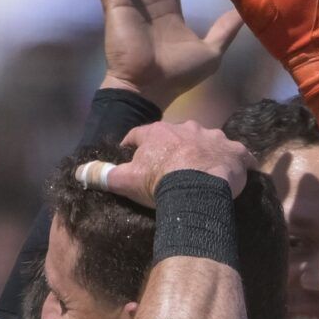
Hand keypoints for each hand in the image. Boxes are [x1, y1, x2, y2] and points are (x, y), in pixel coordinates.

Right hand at [87, 119, 253, 202]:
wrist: (198, 191)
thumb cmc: (160, 185)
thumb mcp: (126, 181)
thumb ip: (103, 174)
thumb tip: (78, 172)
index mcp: (158, 132)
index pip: (140, 135)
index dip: (137, 147)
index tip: (136, 159)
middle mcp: (186, 127)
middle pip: (177, 135)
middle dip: (175, 148)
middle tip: (175, 170)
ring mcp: (213, 137)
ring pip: (208, 140)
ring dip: (206, 152)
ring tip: (205, 171)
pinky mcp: (236, 151)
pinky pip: (240, 153)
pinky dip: (239, 161)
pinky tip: (239, 171)